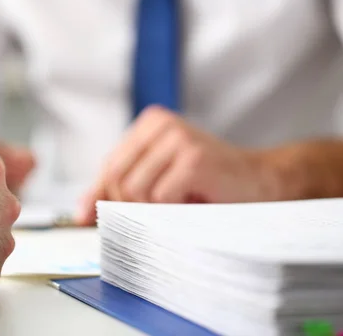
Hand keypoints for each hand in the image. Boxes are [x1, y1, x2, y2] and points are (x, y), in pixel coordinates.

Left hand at [76, 106, 278, 224]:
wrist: (260, 182)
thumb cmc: (208, 184)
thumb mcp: (158, 179)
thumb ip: (121, 188)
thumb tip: (82, 212)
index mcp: (150, 124)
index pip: (109, 165)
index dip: (100, 195)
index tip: (87, 217)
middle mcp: (161, 124)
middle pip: (116, 178)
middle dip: (129, 206)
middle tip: (156, 214)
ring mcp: (179, 138)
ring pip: (134, 190)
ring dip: (154, 210)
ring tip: (179, 205)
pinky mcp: (194, 158)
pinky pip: (160, 198)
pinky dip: (172, 211)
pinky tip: (192, 203)